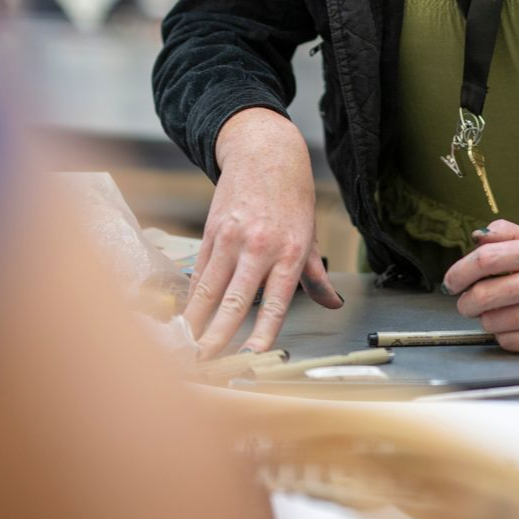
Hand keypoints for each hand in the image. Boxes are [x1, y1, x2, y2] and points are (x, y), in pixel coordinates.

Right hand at [185, 108, 342, 358]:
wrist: (266, 152)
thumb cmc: (292, 196)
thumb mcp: (309, 233)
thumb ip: (316, 274)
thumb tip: (333, 304)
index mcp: (290, 250)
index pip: (276, 301)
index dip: (263, 332)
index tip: (252, 359)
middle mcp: (260, 246)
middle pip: (235, 301)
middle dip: (218, 337)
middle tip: (204, 366)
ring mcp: (232, 238)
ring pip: (210, 290)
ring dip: (196, 323)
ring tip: (185, 350)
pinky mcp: (211, 231)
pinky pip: (200, 273)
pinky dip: (192, 298)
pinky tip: (185, 318)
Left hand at [442, 219, 518, 353]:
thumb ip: (505, 233)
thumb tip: (476, 237)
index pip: (486, 260)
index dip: (459, 271)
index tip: (452, 281)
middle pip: (483, 295)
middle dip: (466, 302)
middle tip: (467, 302)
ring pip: (492, 321)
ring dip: (487, 319)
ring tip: (501, 311)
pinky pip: (508, 341)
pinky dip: (505, 335)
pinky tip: (517, 325)